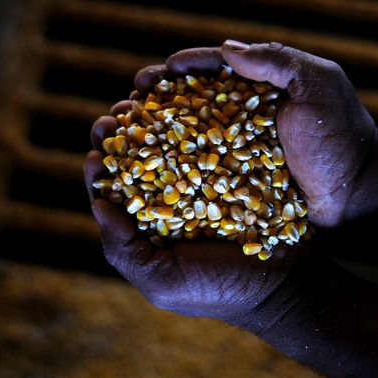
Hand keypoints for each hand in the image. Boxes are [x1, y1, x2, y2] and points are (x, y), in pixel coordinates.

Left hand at [85, 115, 306, 323]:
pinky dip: (196, 107)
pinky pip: (212, 127)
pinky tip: (184, 89)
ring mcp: (204, 168)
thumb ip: (124, 250)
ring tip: (140, 94)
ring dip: (151, 111)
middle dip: (120, 132)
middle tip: (112, 119)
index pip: (115, 187)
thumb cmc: (217, 288)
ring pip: (170, 131)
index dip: (101, 168)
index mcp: (148, 217)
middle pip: (137, 151)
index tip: (95, 155)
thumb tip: (98, 204)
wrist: (282, 281)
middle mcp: (173, 188)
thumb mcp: (162, 281)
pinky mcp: (235, 155)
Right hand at [133, 41, 376, 226]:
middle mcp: (238, 119)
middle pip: (184, 106)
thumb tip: (226, 48)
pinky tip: (138, 180)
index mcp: (255, 88)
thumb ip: (276, 60)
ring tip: (118, 140)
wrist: (362, 190)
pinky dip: (165, 175)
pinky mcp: (234, 186)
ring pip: (181, 141)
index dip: (177, 71)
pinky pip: (194, 177)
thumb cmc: (343, 134)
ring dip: (146, 140)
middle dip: (149, 104)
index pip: (208, 71)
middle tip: (122, 109)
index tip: (152, 77)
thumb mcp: (318, 83)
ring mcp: (235, 154)